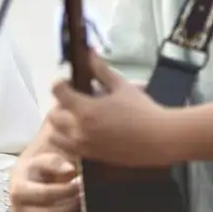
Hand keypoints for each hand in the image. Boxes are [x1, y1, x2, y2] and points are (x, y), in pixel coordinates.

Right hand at [8, 130, 81, 211]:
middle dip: (72, 205)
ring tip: (79, 205)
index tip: (80, 181)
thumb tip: (69, 171)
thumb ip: (56, 162)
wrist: (35, 176)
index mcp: (17, 190)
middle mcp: (17, 211)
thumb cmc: (42, 167)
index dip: (66, 190)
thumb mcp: (46, 158)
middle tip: (84, 194)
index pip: (45, 195)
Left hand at [47, 50, 170, 167]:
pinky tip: (83, 134)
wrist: (159, 139)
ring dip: (60, 127)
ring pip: (56, 137)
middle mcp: (79, 130)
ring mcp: (84, 146)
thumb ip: (101, 71)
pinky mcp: (92, 158)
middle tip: (73, 101)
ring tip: (74, 120)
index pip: (57, 92)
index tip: (69, 82)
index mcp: (85, 109)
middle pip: (53, 116)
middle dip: (59, 106)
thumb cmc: (142, 110)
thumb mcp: (121, 86)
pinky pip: (69, 151)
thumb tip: (90, 53)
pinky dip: (69, 142)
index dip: (60, 84)